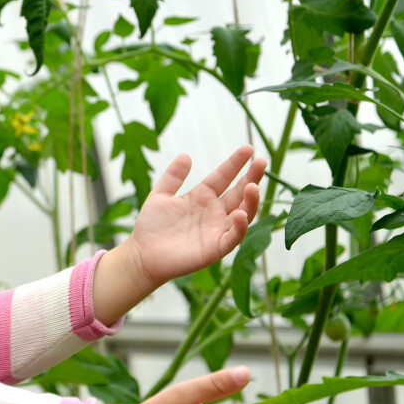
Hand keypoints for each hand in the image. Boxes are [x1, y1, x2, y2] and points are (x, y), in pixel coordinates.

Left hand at [91, 146, 264, 322]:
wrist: (141, 255)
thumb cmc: (151, 226)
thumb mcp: (160, 195)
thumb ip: (173, 176)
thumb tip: (186, 155)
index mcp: (203, 197)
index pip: (224, 176)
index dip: (236, 163)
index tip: (248, 148)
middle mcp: (215, 212)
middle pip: (239, 193)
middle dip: (252, 178)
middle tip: (262, 161)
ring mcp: (217, 230)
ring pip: (243, 214)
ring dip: (251, 201)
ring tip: (253, 186)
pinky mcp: (215, 249)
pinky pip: (233, 237)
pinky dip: (240, 227)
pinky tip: (241, 214)